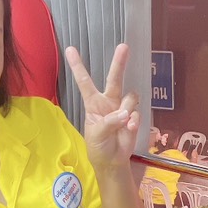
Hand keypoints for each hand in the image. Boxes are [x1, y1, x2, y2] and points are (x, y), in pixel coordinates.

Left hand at [65, 43, 139, 170]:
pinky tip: (128, 130)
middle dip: (119, 62)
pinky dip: (133, 122)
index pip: (84, 81)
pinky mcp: (134, 117)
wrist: (112, 161)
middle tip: (124, 46)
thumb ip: (108, 122)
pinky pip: (137, 113)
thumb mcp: (96, 134)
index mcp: (93, 103)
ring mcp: (123, 108)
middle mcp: (109, 101)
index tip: (70, 49)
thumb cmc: (98, 146)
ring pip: (130, 97)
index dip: (78, 66)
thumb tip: (125, 114)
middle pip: (114, 78)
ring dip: (127, 109)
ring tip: (122, 124)